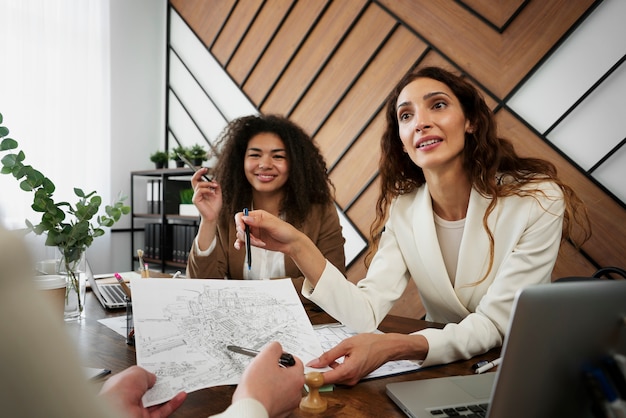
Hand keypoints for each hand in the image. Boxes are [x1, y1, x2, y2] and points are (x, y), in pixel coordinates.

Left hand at [98, 366, 186, 417]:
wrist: (117, 412)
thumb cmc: (119, 393)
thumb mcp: (136, 372)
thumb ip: (147, 373)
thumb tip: (154, 378)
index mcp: (122, 386)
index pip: (137, 379)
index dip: (148, 374)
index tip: (159, 370)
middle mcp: (129, 399)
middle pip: (149, 390)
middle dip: (160, 384)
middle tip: (171, 377)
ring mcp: (138, 410)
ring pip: (158, 401)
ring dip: (169, 393)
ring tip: (179, 384)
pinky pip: (163, 411)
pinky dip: (173, 403)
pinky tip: (180, 396)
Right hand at [190, 168, 221, 221]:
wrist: (213, 216)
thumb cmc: (214, 207)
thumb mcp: (218, 194)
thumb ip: (216, 187)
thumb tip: (214, 180)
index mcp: (202, 191)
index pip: (198, 179)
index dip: (200, 173)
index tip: (205, 169)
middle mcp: (198, 192)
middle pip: (194, 179)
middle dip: (199, 173)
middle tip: (205, 170)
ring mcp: (196, 196)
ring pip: (199, 184)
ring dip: (208, 184)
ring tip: (214, 186)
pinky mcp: (196, 199)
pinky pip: (200, 191)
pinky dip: (207, 190)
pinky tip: (212, 193)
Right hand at [233, 210, 326, 283]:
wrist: (291, 243)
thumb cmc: (285, 231)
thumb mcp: (273, 225)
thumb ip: (259, 222)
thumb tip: (245, 218)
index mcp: (258, 215)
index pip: (241, 216)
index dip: (239, 222)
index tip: (242, 229)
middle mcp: (253, 223)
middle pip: (240, 226)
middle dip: (245, 234)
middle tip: (254, 240)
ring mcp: (253, 232)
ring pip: (241, 235)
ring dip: (247, 241)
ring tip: (259, 243)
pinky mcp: (254, 241)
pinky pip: (243, 242)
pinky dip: (240, 244)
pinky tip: (240, 247)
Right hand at [233, 341, 304, 417]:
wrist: (249, 410)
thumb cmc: (257, 388)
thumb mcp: (265, 357)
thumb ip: (274, 347)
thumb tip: (277, 347)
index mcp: (297, 378)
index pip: (296, 361)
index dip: (283, 357)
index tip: (274, 358)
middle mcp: (296, 393)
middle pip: (290, 374)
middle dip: (278, 370)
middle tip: (265, 369)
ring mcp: (288, 404)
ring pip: (283, 387)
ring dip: (273, 382)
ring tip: (260, 382)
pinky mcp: (280, 412)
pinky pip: (277, 398)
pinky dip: (270, 394)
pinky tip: (260, 392)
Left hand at [306, 333, 427, 385]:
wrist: (386, 347)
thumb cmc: (370, 344)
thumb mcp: (346, 345)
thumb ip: (329, 355)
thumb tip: (315, 362)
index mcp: (347, 371)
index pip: (324, 379)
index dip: (312, 376)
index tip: (304, 372)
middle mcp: (350, 379)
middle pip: (328, 379)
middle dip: (319, 371)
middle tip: (312, 360)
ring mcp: (353, 380)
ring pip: (333, 378)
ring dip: (327, 369)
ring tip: (327, 357)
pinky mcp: (354, 378)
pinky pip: (340, 376)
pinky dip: (335, 369)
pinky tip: (336, 359)